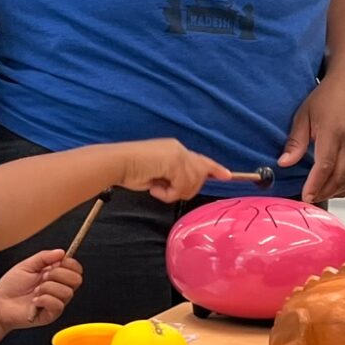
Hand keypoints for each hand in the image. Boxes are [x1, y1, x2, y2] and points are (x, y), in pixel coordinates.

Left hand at [0, 250, 83, 331]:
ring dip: (48, 288)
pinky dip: (45, 300)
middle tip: (43, 277)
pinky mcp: (50, 315)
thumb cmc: (11, 286)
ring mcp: (56, 302)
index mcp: (55, 276)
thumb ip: (44, 257)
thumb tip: (62, 252)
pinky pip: (58, 305)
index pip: (75, 269)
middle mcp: (58, 289)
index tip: (57, 262)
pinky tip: (34, 301)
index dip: (70, 264)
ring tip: (35, 291)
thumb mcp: (27, 265)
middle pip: (77, 280)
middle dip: (59, 274)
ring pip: (67, 292)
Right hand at [116, 140, 230, 201]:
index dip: (214, 168)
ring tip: (157, 189)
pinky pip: (181, 187)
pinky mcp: (175, 162)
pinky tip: (154, 189)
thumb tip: (185, 187)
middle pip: (200, 174)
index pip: (200, 160)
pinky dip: (168, 194)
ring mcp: (178, 155)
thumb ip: (173, 177)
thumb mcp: (158, 174)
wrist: (117, 163)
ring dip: (175, 193)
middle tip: (166, 192)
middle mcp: (179, 149)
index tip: (227, 175)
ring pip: (192, 183)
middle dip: (189, 189)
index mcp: (175, 150)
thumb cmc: (131, 170)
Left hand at [280, 76, 344, 202]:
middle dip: (324, 191)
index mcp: (333, 131)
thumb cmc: (327, 97)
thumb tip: (284, 163)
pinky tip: (336, 188)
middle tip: (309, 198)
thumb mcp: (304, 115)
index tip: (306, 196)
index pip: (325, 165)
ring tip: (320, 194)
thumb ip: (295, 142)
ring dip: (335, 191)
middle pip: (340, 176)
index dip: (315, 184)